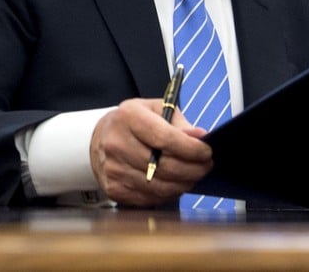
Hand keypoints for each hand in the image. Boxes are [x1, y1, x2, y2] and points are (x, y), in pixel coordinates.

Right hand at [89, 98, 211, 206]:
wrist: (100, 140)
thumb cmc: (135, 122)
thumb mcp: (156, 109)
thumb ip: (179, 123)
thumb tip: (200, 137)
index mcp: (129, 117)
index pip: (166, 139)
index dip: (191, 149)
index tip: (207, 152)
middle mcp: (117, 144)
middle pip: (164, 166)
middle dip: (193, 169)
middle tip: (207, 166)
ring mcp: (114, 169)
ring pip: (159, 186)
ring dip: (184, 184)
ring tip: (195, 175)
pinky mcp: (114, 189)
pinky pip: (150, 198)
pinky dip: (168, 194)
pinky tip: (176, 184)